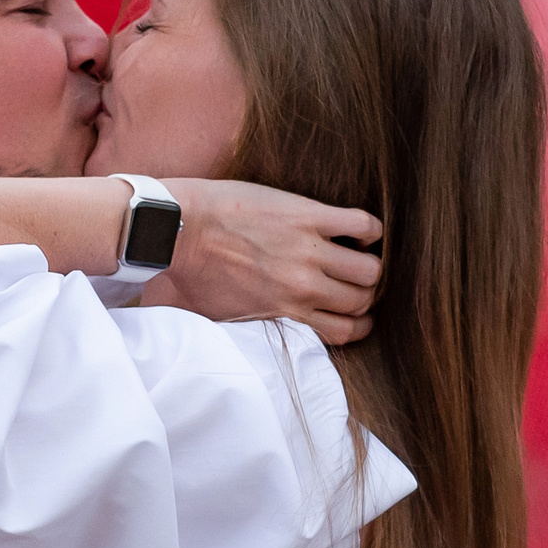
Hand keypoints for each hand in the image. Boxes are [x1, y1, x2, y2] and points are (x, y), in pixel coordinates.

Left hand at [147, 180, 382, 345]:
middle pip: (362, 299)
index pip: (343, 331)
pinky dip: (370, 229)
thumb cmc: (189, 271)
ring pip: (370, 269)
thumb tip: (255, 332)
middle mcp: (302, 285)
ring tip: (358, 255)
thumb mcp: (217, 315)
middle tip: (355, 281)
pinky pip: (362, 224)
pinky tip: (357, 230)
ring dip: (370, 264)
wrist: (176, 228)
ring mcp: (307, 249)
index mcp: (284, 310)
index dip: (356, 324)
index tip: (355, 314)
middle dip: (364, 294)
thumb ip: (248, 323)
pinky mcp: (307, 216)